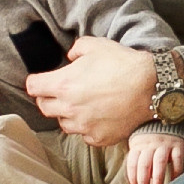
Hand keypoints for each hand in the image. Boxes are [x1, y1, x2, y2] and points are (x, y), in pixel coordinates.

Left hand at [25, 37, 155, 146]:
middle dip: (49, 98)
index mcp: (63, 84)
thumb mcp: (95, 45)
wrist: (150, 87)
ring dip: (67, 114)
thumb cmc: (123, 64)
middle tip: (60, 92)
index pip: (33, 87)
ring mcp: (84, 126)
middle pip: (44, 107)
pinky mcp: (99, 138)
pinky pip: (84, 135)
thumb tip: (71, 57)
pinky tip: (97, 116)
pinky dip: (87, 127)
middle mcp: (69, 108)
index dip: (36, 82)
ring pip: (63, 124)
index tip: (41, 80)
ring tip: (82, 104)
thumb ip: (76, 49)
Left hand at [127, 132, 183, 183]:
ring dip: (158, 178)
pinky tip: (174, 181)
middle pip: (144, 164)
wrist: (169, 117)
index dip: (133, 177)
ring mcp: (165, 143)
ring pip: (159, 162)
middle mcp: (150, 143)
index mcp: (138, 144)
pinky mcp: (178, 144)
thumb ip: (139, 159)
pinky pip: (177, 159)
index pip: (132, 162)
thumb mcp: (141, 144)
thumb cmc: (151, 138)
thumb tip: (140, 182)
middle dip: (143, 181)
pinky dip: (176, 171)